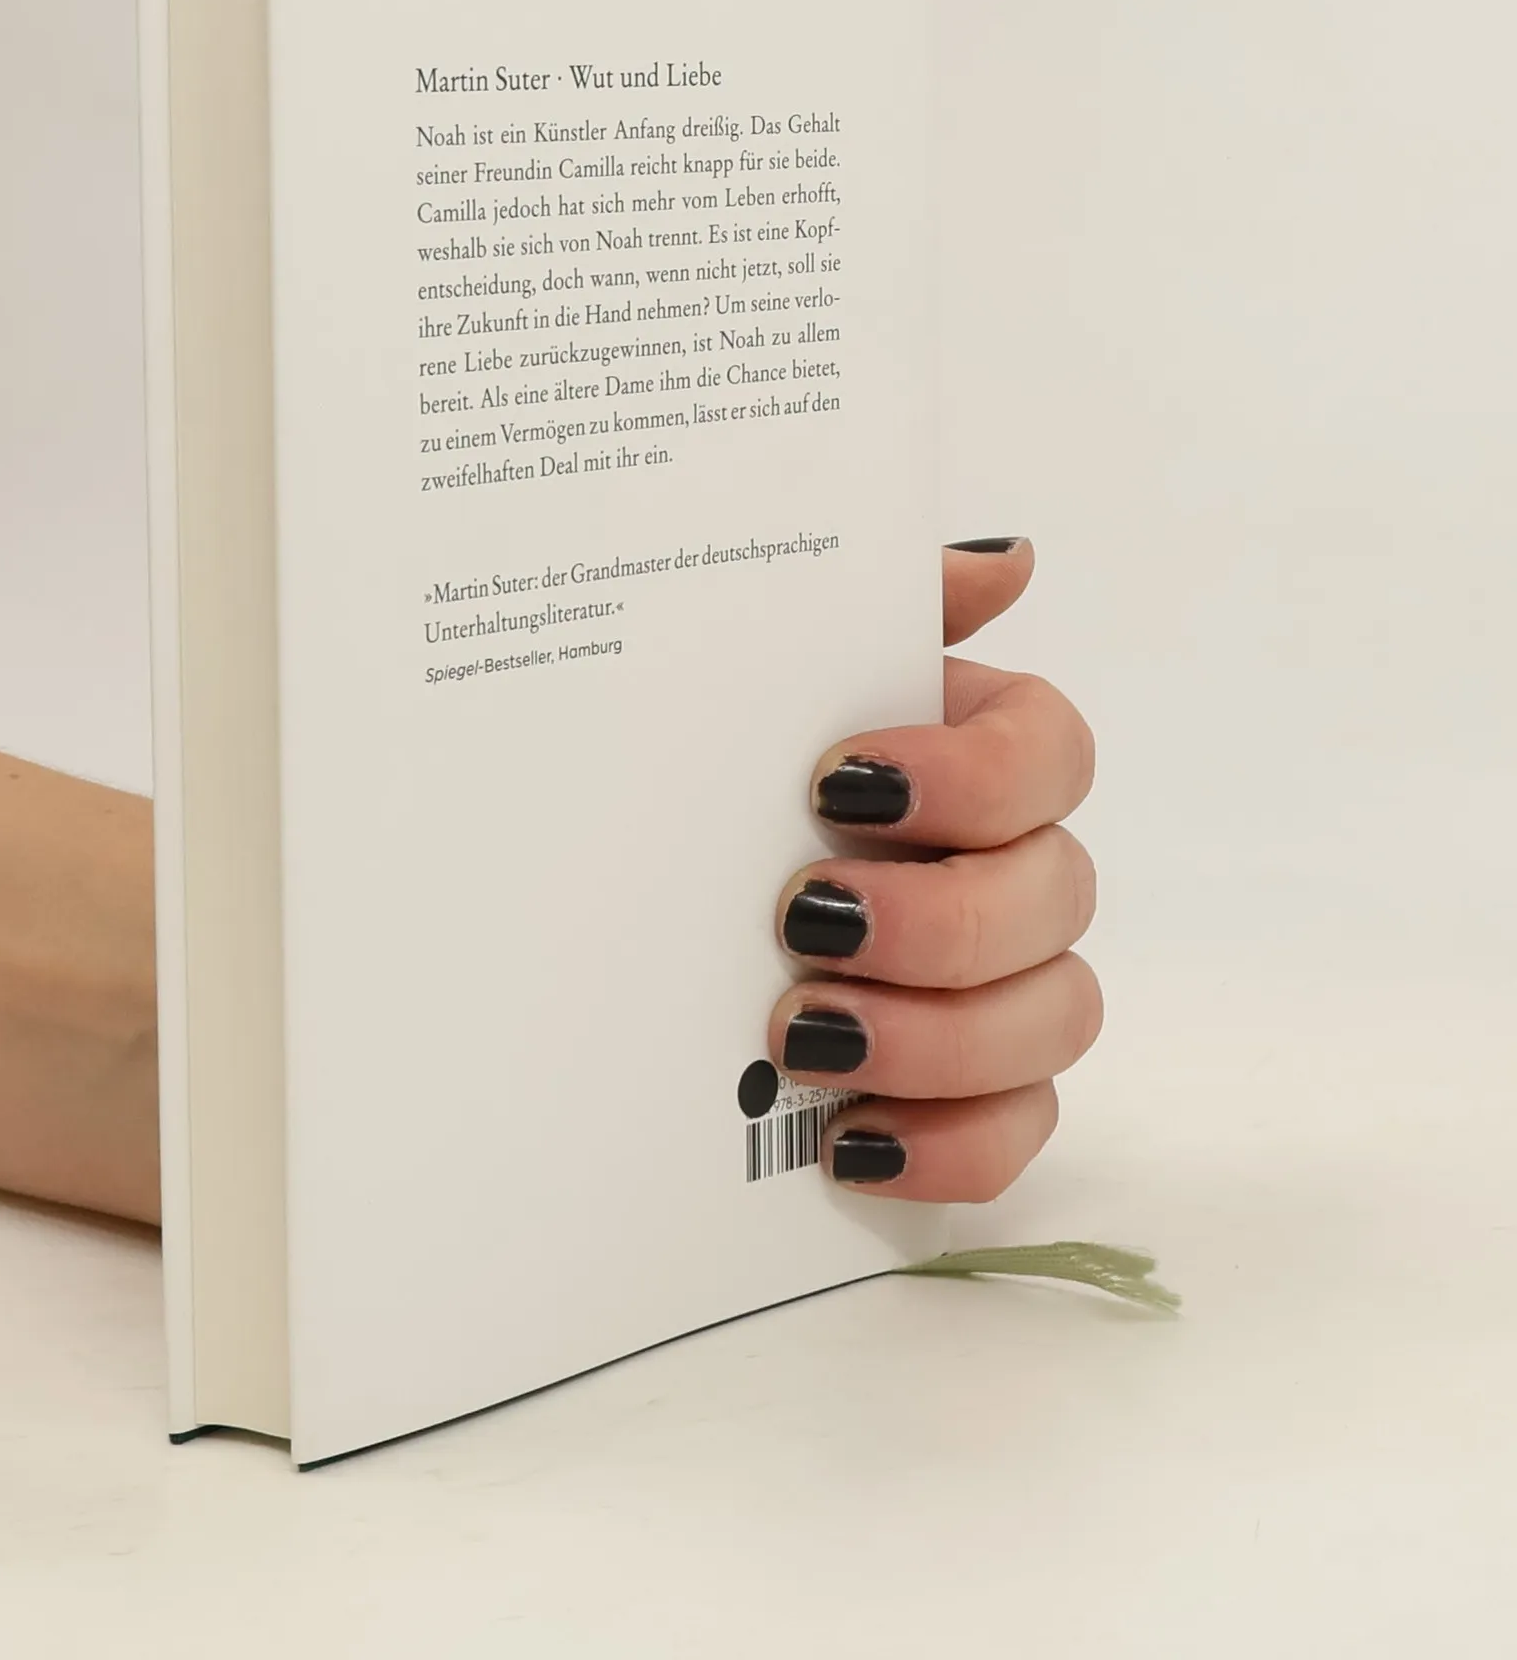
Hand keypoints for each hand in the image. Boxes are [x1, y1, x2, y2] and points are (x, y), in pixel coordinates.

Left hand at [771, 537, 1098, 1200]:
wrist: (648, 894)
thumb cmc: (735, 775)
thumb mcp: (779, 676)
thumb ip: (885, 610)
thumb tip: (1005, 559)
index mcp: (976, 758)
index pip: (1050, 753)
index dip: (970, 774)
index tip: (841, 784)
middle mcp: (1013, 869)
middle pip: (1058, 894)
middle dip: (938, 918)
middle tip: (803, 921)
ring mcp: (1007, 988)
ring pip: (1055, 1018)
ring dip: (937, 1035)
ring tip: (802, 1033)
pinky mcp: (975, 1094)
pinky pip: (1019, 1132)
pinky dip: (948, 1145)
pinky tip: (850, 1136)